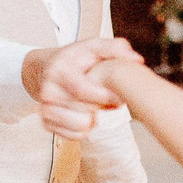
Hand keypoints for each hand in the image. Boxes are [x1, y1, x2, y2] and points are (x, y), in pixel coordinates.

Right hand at [23, 38, 140, 138]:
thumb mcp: (93, 46)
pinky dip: (85, 128)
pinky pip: (75, 135)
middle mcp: (48, 90)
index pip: (82, 90)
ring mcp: (45, 108)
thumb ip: (115, 48)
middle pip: (84, 110)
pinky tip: (84, 114)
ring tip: (92, 105)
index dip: (103, 96)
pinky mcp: (46, 123)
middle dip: (100, 105)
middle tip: (104, 98)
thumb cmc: (73, 59)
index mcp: (59, 70)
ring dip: (92, 119)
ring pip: (80, 126)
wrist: (45, 69)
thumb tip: (136, 60)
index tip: (117, 97)